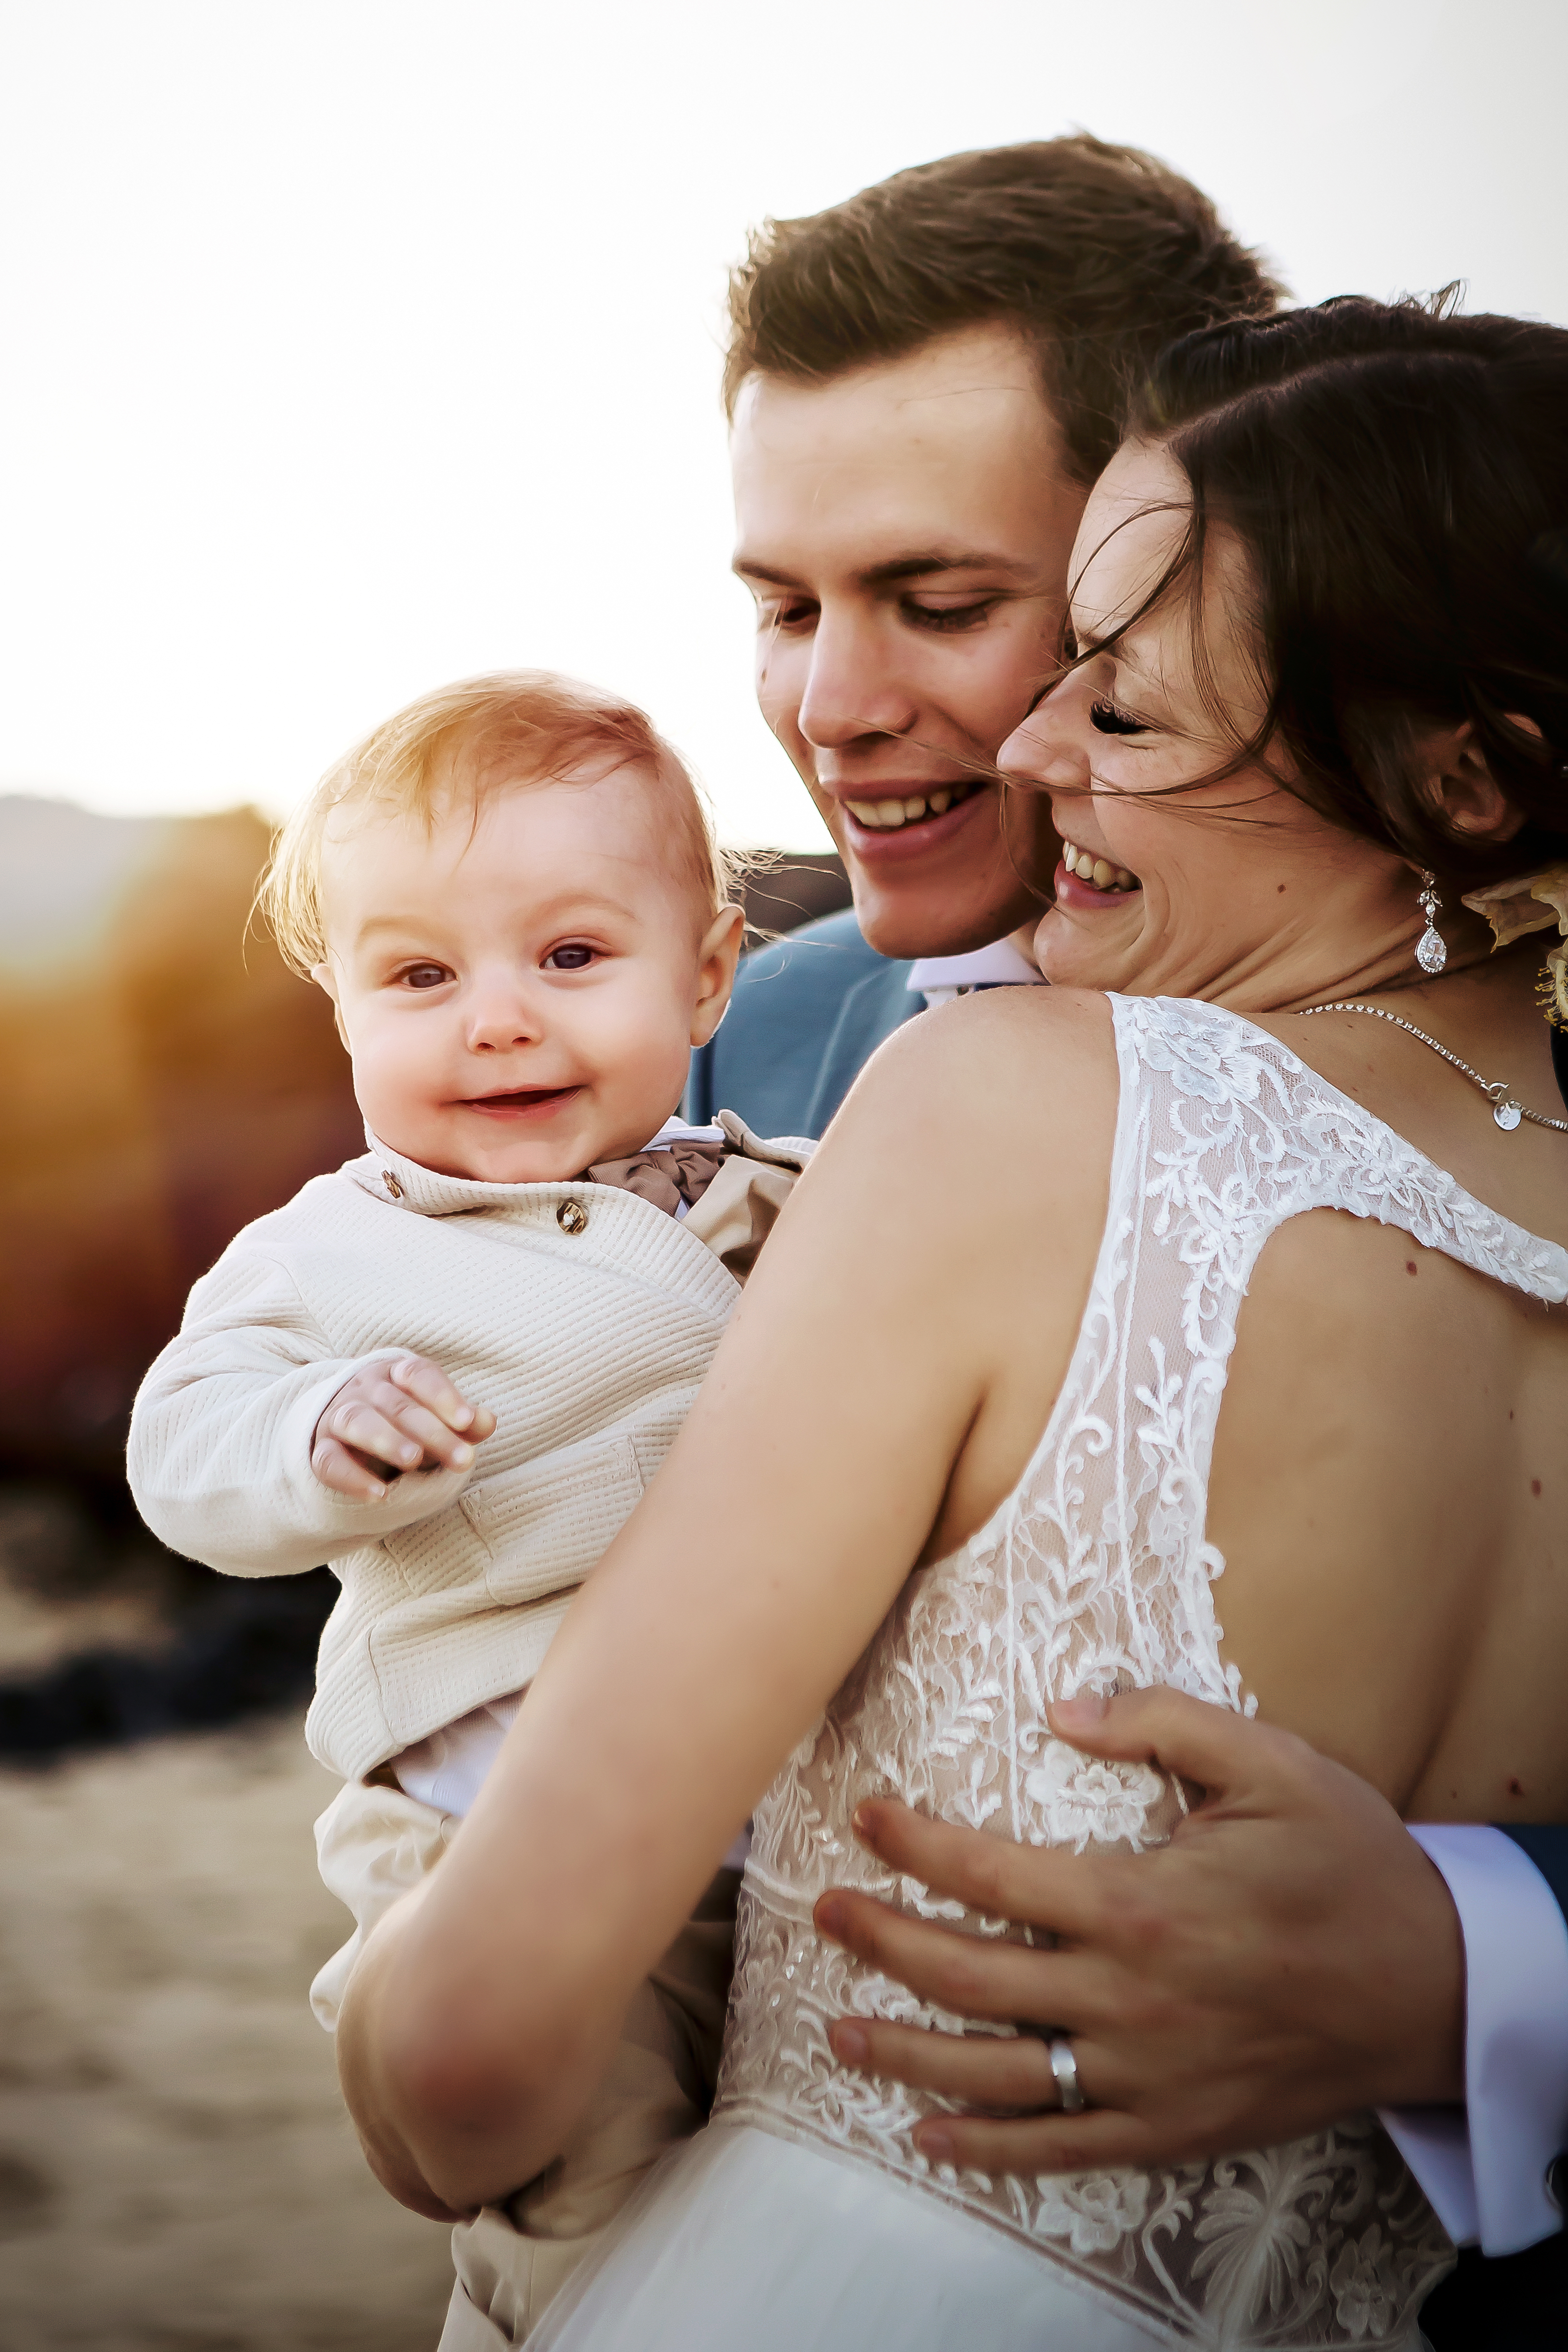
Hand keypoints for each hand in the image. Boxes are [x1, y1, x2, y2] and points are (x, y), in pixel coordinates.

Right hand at [311, 1355, 495, 1499]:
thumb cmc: (408, 1424)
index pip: (418, 1374)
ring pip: (357, 1421)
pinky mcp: (320, 1450)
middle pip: (397, 1404)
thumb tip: (487, 1421)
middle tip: (463, 1459)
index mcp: (396, 1373)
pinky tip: (379, 1495)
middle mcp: (365, 1389)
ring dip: (387, 1440)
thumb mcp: (438, 1419)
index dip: (444, 1396)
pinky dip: (353, 1478)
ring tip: (414, 1461)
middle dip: (432, 1432)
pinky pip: (330, 1461)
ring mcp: (338, 1417)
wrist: (350, 1437)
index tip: (468, 1422)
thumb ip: (463, 1422)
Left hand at [814, 1686, 1464, 2174]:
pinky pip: (1059, 2147)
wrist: (1432, 1988)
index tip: (864, 1818)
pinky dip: (987, 2147)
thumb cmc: (1349, 1864)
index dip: (914, 1844)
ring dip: (903, 2052)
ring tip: (835, 2028)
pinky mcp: (1169, 2129)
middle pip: (966, 1974)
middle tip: (821, 1912)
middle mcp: (1124, 1999)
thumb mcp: (1271, 1764)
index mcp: (1137, 1904)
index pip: (988, 1876)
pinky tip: (928, 2136)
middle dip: (881, 1940)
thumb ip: (1161, 1722)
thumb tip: (1063, 1706)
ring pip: (992, 2072)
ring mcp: (1143, 2075)